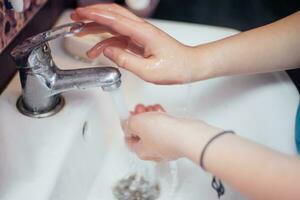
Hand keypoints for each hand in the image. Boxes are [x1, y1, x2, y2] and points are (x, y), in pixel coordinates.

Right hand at [71, 3, 197, 83]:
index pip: (115, 19)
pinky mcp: (138, 40)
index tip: (80, 14)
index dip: (95, 15)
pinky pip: (118, 37)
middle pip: (112, 14)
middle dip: (92, 14)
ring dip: (96, 27)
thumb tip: (107, 51)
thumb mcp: (149, 71)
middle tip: (75, 17)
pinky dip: (106, 42)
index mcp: (143, 33)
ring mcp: (139, 34)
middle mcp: (140, 29)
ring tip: (79, 32)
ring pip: (113, 25)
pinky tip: (97, 50)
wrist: (189, 65)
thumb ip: (126, 61)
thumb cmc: (175, 67)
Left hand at [125, 104, 221, 161]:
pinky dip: (162, 118)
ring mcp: (167, 146)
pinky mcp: (177, 138)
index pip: (128, 139)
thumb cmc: (165, 134)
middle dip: (140, 118)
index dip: (126, 125)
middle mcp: (154, 151)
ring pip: (154, 129)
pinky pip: (166, 127)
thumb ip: (128, 123)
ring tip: (151, 108)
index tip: (127, 115)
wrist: (188, 134)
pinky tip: (161, 110)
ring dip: (151, 116)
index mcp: (141, 151)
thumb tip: (127, 123)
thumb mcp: (137, 123)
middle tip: (140, 109)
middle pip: (142, 133)